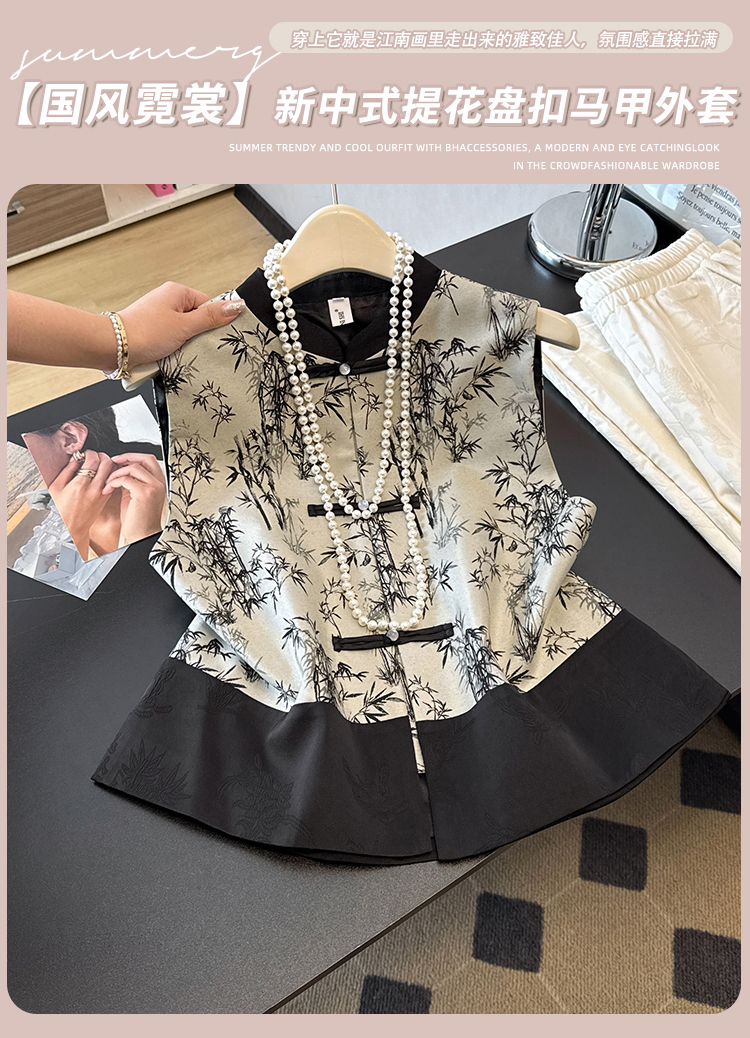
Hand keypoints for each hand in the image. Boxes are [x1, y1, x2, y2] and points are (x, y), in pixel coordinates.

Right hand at [48, 450, 113, 555]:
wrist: (71, 528)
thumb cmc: (61, 510)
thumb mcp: (56, 488)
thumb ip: (66, 471)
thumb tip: (75, 459)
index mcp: (80, 485)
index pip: (93, 460)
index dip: (90, 453)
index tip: (85, 454)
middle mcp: (94, 489)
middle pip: (107, 463)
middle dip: (101, 455)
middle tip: (93, 456)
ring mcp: (102, 493)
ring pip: (112, 471)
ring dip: (107, 463)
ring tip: (97, 464)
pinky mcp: (106, 497)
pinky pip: (112, 480)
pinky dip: (109, 473)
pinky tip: (101, 473)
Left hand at [104, 453, 167, 543]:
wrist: (141, 535)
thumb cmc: (138, 519)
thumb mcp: (134, 495)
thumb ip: (131, 481)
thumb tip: (119, 468)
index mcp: (158, 482)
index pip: (148, 459)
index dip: (132, 456)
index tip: (118, 460)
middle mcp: (159, 483)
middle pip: (144, 458)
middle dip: (125, 457)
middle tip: (112, 462)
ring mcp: (153, 487)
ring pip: (133, 467)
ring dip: (116, 472)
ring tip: (108, 482)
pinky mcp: (144, 493)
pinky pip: (125, 479)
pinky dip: (113, 482)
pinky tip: (108, 489)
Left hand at [117, 282, 246, 366]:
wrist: (114, 348)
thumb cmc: (144, 332)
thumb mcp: (185, 326)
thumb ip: (212, 317)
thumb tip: (236, 306)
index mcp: (177, 292)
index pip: (208, 305)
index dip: (213, 322)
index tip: (213, 335)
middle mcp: (167, 301)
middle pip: (197, 320)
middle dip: (197, 336)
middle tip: (193, 344)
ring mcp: (159, 318)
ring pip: (184, 333)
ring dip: (184, 345)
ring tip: (176, 350)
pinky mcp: (153, 333)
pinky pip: (171, 342)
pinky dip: (172, 350)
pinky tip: (168, 355)